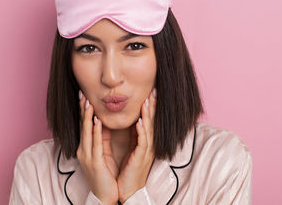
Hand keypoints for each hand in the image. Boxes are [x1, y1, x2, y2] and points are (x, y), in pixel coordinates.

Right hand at [76, 91, 118, 204]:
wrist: (104, 196)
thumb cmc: (104, 175)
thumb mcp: (101, 154)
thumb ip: (100, 140)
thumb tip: (101, 123)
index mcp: (86, 148)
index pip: (84, 125)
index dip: (84, 111)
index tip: (84, 96)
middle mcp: (84, 150)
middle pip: (83, 125)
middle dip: (82, 109)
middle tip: (82, 93)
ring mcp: (88, 156)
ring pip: (87, 132)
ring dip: (88, 116)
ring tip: (88, 102)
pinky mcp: (95, 162)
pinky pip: (96, 143)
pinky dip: (96, 131)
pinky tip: (97, 121)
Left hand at [117, 88, 156, 202]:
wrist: (128, 189)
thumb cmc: (129, 169)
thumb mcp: (132, 148)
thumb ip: (134, 135)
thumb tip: (133, 120)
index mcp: (145, 141)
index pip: (149, 120)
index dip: (150, 106)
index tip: (150, 92)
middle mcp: (149, 144)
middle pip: (152, 121)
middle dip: (152, 106)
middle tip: (153, 91)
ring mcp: (146, 150)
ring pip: (149, 129)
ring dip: (147, 115)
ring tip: (147, 102)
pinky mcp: (141, 157)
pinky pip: (142, 142)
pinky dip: (141, 132)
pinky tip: (139, 123)